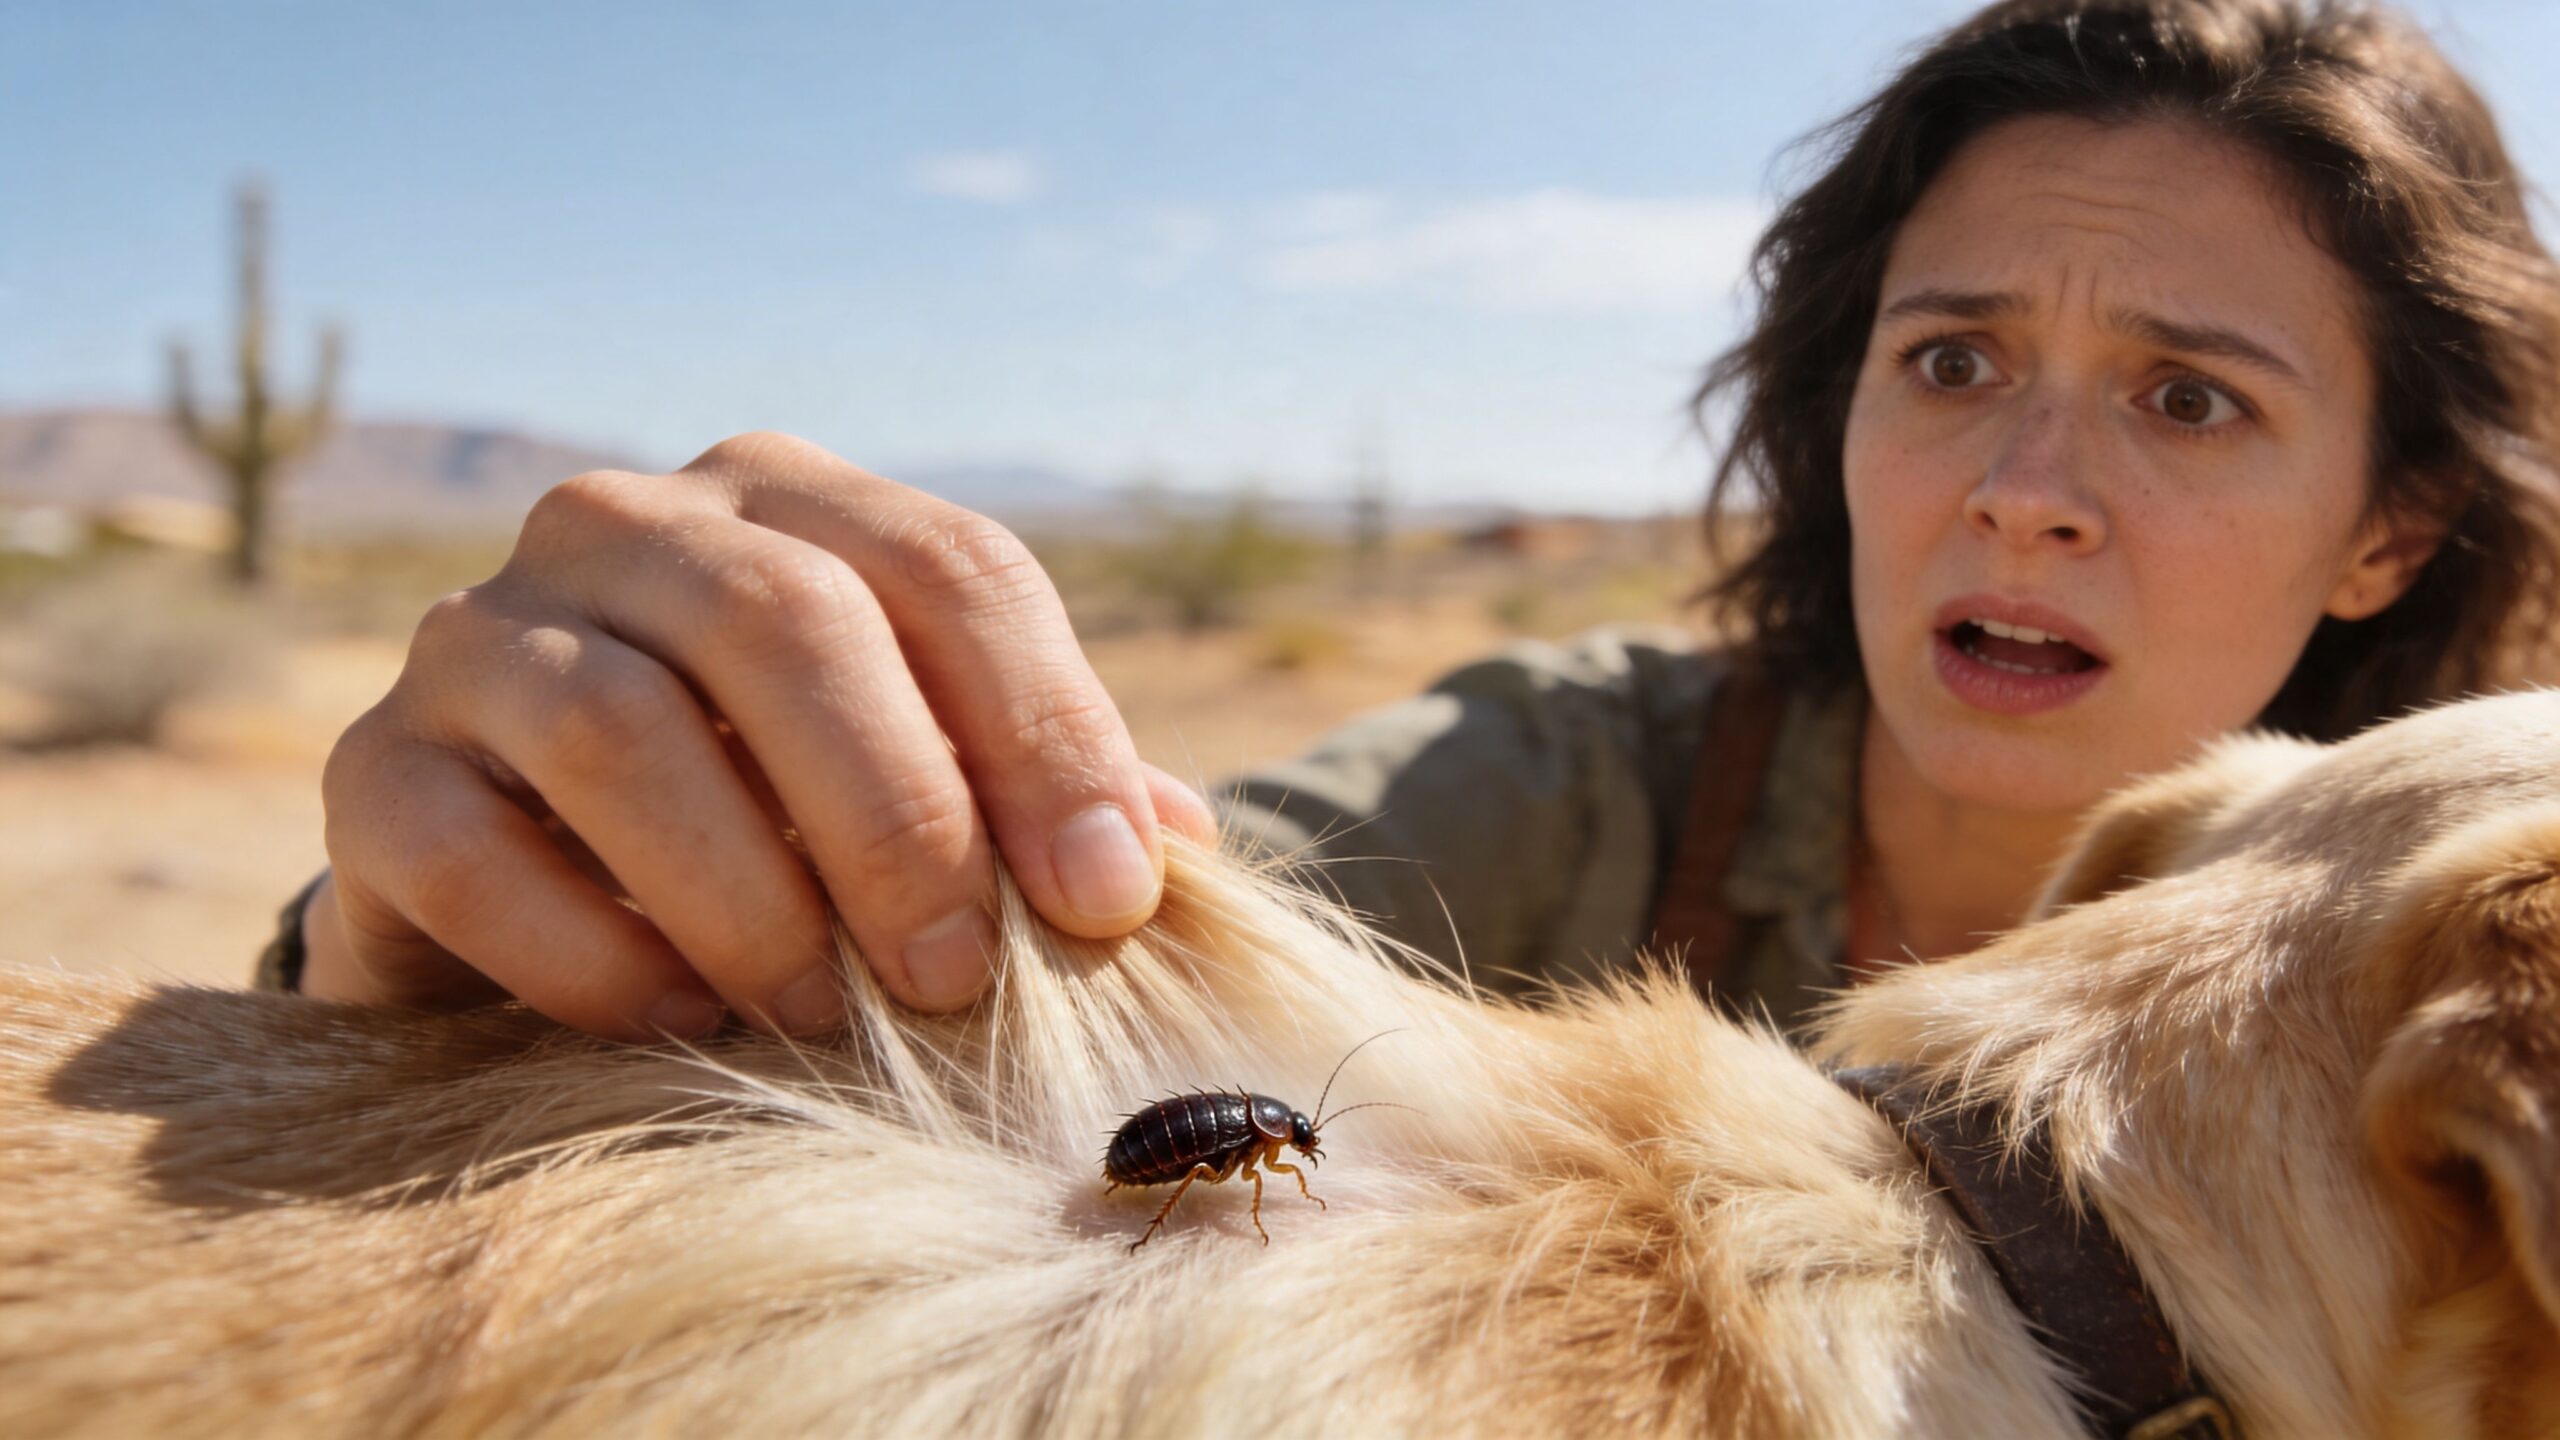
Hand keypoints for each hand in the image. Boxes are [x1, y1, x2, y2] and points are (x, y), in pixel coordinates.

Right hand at [304, 432, 1217, 1041]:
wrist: (536, 887)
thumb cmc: (782, 826)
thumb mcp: (925, 786)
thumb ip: (1040, 794)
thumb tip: (1181, 850)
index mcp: (792, 507)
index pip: (952, 570)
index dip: (1048, 736)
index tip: (1111, 904)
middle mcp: (628, 526)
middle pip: (787, 619)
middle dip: (898, 814)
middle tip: (956, 978)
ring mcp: (480, 634)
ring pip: (618, 724)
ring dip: (748, 895)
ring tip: (820, 1020)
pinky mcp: (375, 768)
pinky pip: (474, 850)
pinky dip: (593, 956)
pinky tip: (678, 1021)